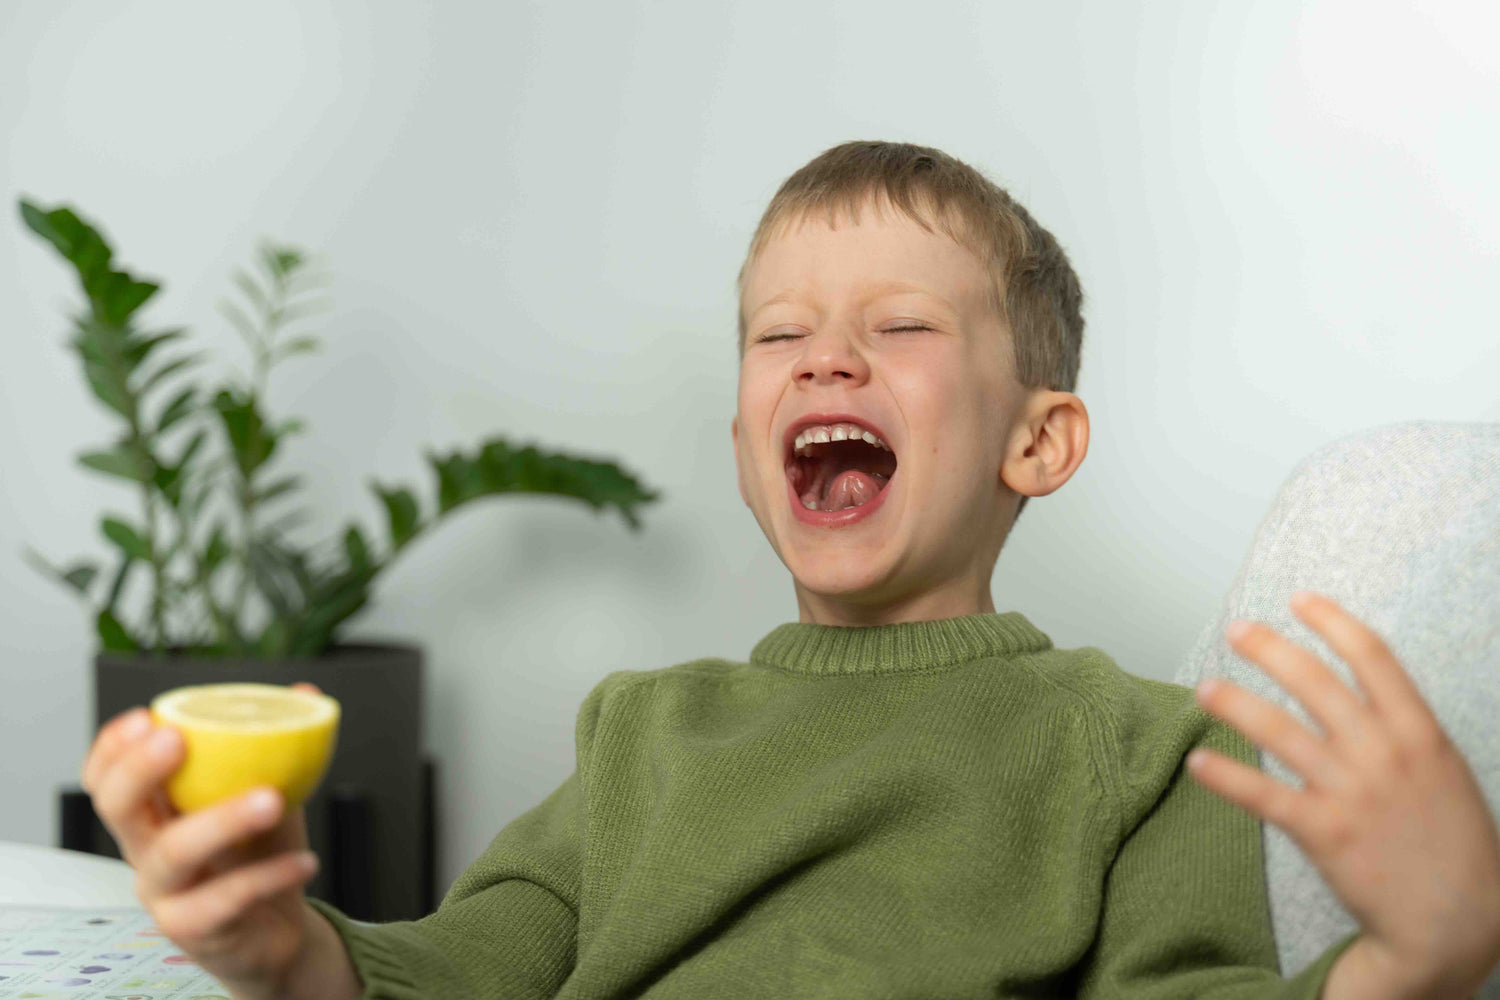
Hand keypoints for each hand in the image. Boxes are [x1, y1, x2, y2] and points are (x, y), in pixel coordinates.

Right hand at [81, 681, 325, 999]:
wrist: (280, 928)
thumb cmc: (259, 855)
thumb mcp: (269, 793)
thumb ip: (277, 746)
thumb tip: (302, 691)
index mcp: (156, 811)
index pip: (107, 777)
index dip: (113, 748)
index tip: (146, 717)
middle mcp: (147, 849)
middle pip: (117, 807)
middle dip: (139, 770)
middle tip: (178, 740)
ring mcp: (165, 892)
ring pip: (172, 852)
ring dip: (222, 820)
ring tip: (271, 799)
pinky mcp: (193, 930)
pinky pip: (224, 900)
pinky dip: (269, 876)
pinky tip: (306, 862)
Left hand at [1188, 591, 1499, 998]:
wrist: (1461, 919)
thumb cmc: (1452, 842)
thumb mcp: (1443, 769)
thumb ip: (1401, 727)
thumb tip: (1357, 688)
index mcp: (1420, 732)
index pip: (1373, 657)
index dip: (1332, 621)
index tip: (1299, 599)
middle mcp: (1384, 753)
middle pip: (1315, 682)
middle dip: (1269, 649)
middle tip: (1236, 630)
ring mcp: (1352, 792)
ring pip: (1279, 730)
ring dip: (1235, 703)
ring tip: (1204, 688)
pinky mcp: (1325, 832)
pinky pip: (1262, 795)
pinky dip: (1225, 776)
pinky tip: (1198, 761)